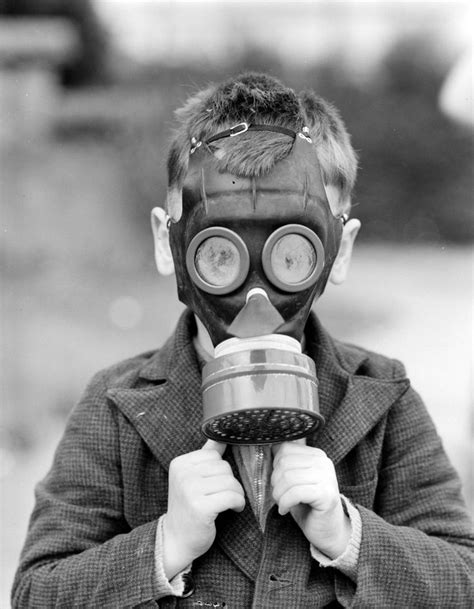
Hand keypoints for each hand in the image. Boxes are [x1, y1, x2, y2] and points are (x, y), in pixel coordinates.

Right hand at [162, 440, 244, 578]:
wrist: (176, 540)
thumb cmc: (188, 507)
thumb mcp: (192, 478)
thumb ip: (205, 456)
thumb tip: (221, 436)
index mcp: (179, 463)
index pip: (213, 454)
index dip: (220, 470)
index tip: (216, 484)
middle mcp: (182, 474)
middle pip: (224, 467)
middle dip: (230, 482)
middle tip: (225, 496)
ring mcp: (190, 490)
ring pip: (230, 481)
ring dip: (237, 494)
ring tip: (230, 503)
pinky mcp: (200, 507)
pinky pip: (232, 496)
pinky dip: (238, 503)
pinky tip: (233, 509)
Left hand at [271, 441, 350, 558]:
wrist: (328, 531)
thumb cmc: (307, 505)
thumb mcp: (295, 480)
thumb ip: (285, 463)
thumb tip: (268, 448)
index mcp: (316, 455)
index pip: (285, 448)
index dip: (274, 466)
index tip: (278, 482)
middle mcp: (324, 462)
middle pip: (284, 463)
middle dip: (275, 482)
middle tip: (278, 496)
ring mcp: (327, 478)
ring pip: (288, 478)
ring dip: (278, 494)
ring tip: (281, 503)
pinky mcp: (327, 495)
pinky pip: (295, 493)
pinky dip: (285, 503)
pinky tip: (285, 510)